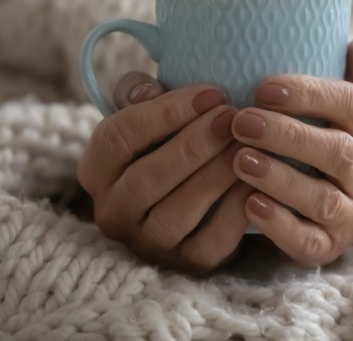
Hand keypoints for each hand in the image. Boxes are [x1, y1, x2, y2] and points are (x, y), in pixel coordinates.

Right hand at [77, 72, 251, 273]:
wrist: (189, 190)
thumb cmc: (165, 141)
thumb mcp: (145, 111)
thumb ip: (138, 92)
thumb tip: (148, 90)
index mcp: (96, 169)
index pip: (118, 137)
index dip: (165, 112)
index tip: (211, 93)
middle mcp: (113, 212)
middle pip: (146, 179)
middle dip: (194, 145)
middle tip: (232, 118)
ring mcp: (148, 243)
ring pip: (176, 214)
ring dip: (215, 176)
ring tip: (246, 145)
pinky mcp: (186, 263)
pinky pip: (211, 242)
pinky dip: (235, 210)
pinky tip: (256, 180)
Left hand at [231, 25, 352, 265]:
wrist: (305, 193)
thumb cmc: (314, 131)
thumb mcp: (330, 99)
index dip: (310, 94)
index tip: (263, 87)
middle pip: (338, 153)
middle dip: (288, 135)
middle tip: (241, 121)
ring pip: (324, 200)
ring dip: (281, 178)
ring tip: (239, 160)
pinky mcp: (329, 246)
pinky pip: (309, 242)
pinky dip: (279, 224)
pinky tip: (248, 204)